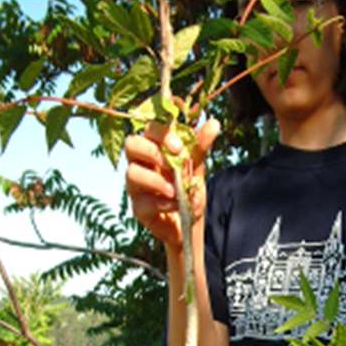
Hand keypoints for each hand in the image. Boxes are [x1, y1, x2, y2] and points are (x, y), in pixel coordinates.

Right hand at [125, 118, 219, 249]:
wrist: (190, 222)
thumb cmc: (188, 189)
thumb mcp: (196, 167)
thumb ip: (200, 147)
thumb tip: (214, 123)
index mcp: (154, 148)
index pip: (148, 129)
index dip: (161, 133)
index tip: (179, 147)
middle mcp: (140, 163)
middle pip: (131, 144)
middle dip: (152, 152)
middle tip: (173, 164)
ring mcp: (136, 186)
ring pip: (131, 173)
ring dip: (156, 180)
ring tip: (175, 190)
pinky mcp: (138, 208)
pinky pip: (143, 202)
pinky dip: (162, 203)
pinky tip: (176, 205)